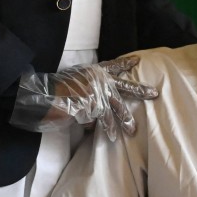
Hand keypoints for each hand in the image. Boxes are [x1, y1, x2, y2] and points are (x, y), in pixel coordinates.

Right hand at [9, 57, 156, 140]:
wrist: (41, 94)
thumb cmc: (53, 88)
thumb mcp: (73, 81)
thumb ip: (87, 87)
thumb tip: (97, 103)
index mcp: (93, 72)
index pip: (113, 65)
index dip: (125, 63)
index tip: (138, 60)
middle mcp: (98, 81)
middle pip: (124, 86)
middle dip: (140, 91)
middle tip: (155, 94)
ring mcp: (96, 94)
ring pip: (116, 107)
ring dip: (124, 121)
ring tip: (133, 131)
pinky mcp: (91, 107)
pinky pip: (100, 120)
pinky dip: (102, 127)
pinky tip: (109, 136)